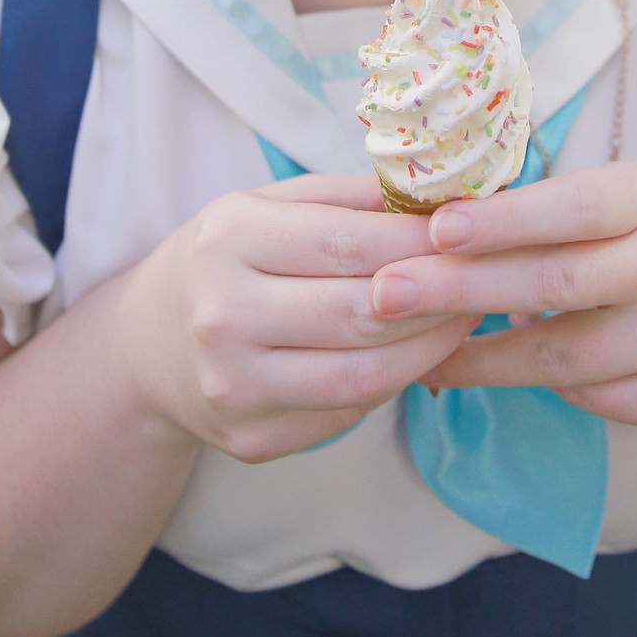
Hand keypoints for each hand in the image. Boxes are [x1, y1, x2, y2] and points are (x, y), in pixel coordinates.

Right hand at [117, 175, 477, 462]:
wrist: (146, 346)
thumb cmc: (225, 259)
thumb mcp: (268, 205)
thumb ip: (351, 199)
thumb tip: (445, 196)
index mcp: (229, 240)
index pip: (351, 243)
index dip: (425, 242)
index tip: (477, 233)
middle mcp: (224, 316)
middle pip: (364, 313)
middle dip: (442, 297)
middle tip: (490, 279)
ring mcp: (234, 388)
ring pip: (366, 376)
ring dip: (434, 347)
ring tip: (469, 316)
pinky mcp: (252, 440)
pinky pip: (349, 413)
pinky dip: (396, 382)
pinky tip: (422, 353)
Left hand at [370, 165, 636, 428]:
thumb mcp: (617, 204)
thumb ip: (544, 213)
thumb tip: (430, 226)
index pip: (573, 207)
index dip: (505, 219)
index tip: (436, 228)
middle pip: (556, 281)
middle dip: (463, 288)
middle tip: (388, 292)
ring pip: (562, 354)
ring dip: (479, 357)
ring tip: (416, 351)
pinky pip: (587, 396)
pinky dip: (528, 385)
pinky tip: (482, 375)